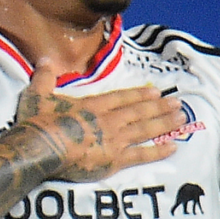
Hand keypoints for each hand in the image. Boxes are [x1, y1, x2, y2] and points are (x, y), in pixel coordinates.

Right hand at [14, 59, 185, 181]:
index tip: (155, 90)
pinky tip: (173, 147)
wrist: (40, 147)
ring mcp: (114, 139)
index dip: (139, 94)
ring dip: (164, 123)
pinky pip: (142, 155)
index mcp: (93, 105)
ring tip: (181, 118)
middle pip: (139, 111)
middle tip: (178, 103)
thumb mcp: (38, 95)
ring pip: (146, 129)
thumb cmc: (38, 123)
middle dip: (159, 106)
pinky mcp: (115, 159)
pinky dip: (158, 151)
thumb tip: (44, 59)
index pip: (121, 97)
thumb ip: (44, 77)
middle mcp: (109, 120)